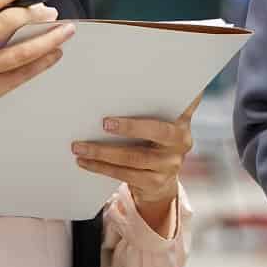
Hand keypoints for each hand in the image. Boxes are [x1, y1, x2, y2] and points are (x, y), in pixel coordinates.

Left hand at [73, 95, 199, 230]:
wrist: (160, 183)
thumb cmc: (152, 143)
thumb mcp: (158, 123)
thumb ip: (150, 107)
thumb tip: (115, 88)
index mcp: (182, 120)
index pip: (186, 103)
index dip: (183, 96)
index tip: (160, 83)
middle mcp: (181, 141)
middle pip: (158, 131)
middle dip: (130, 127)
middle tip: (105, 122)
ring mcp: (170, 165)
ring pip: (134, 157)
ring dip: (103, 151)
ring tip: (80, 146)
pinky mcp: (155, 182)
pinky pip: (124, 174)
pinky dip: (101, 167)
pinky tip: (85, 161)